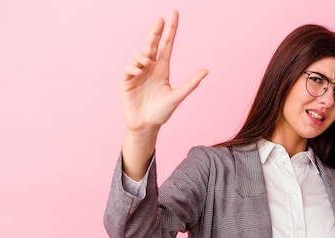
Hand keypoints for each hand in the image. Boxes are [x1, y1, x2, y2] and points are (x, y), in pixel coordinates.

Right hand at [121, 10, 208, 132]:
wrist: (146, 126)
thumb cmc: (162, 112)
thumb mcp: (177, 97)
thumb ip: (191, 83)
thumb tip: (207, 70)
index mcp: (163, 69)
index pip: (167, 45)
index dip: (170, 30)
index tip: (173, 14)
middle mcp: (150, 68)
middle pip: (152, 44)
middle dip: (156, 31)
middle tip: (160, 20)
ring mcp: (138, 73)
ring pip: (139, 54)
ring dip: (143, 56)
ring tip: (147, 64)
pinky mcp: (127, 81)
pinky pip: (129, 68)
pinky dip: (133, 68)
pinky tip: (139, 73)